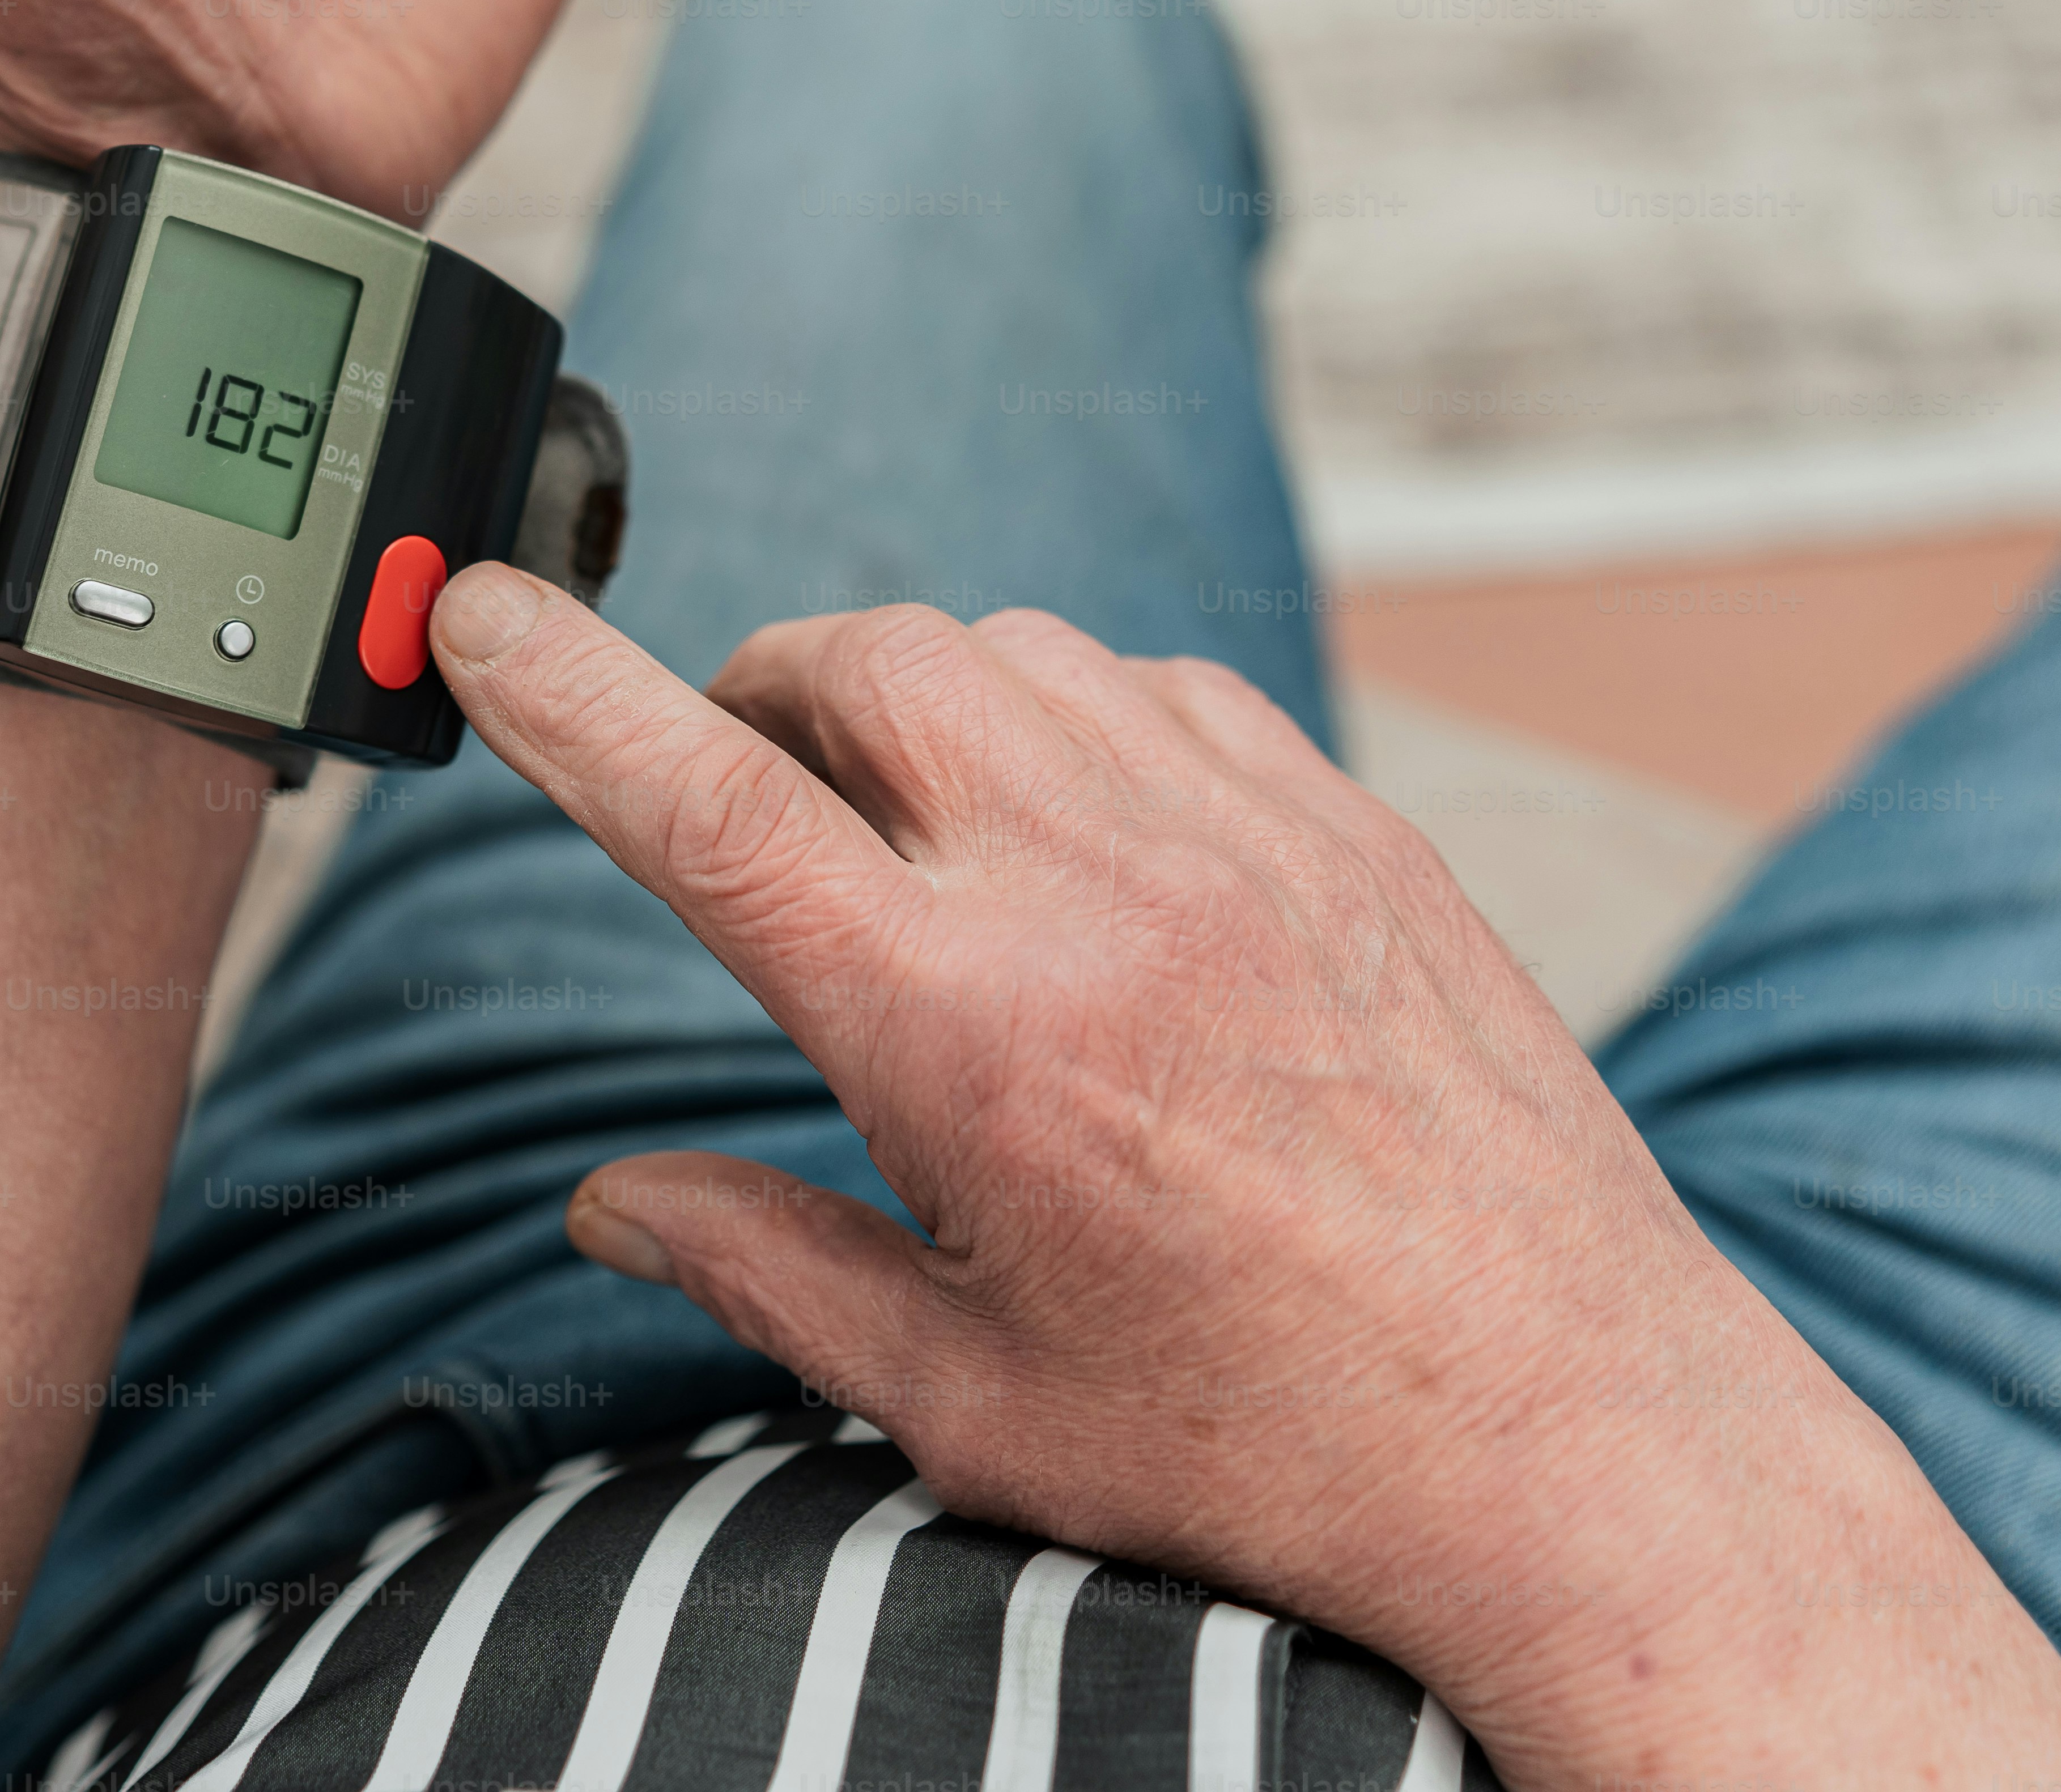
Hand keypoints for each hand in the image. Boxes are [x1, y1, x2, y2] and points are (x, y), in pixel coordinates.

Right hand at [425, 564, 2060, 1791]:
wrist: (1581, 1437)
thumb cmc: (1268, 1446)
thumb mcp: (974, 1404)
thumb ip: (770, 1273)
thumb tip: (609, 1206)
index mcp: (966, 1037)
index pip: (705, 804)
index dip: (567, 691)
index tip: (479, 613)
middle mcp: (1096, 894)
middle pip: (857, 665)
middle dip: (758, 695)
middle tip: (744, 790)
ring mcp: (1243, 837)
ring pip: (1013, 652)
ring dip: (919, 701)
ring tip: (916, 831)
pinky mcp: (1354, 831)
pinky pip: (1167, 688)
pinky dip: (1079, 722)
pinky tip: (1088, 842)